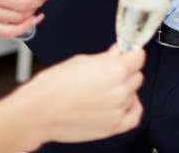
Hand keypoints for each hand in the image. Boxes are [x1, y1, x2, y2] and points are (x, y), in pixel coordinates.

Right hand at [21, 45, 144, 143]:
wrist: (40, 112)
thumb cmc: (54, 86)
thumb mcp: (81, 61)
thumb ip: (105, 58)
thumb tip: (118, 52)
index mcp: (114, 69)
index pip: (139, 56)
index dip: (132, 53)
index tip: (128, 54)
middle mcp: (120, 89)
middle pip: (137, 75)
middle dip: (126, 72)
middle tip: (109, 73)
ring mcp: (118, 109)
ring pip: (133, 94)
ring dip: (124, 90)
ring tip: (104, 91)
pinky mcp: (113, 126)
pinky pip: (134, 116)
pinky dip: (132, 108)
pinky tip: (123, 103)